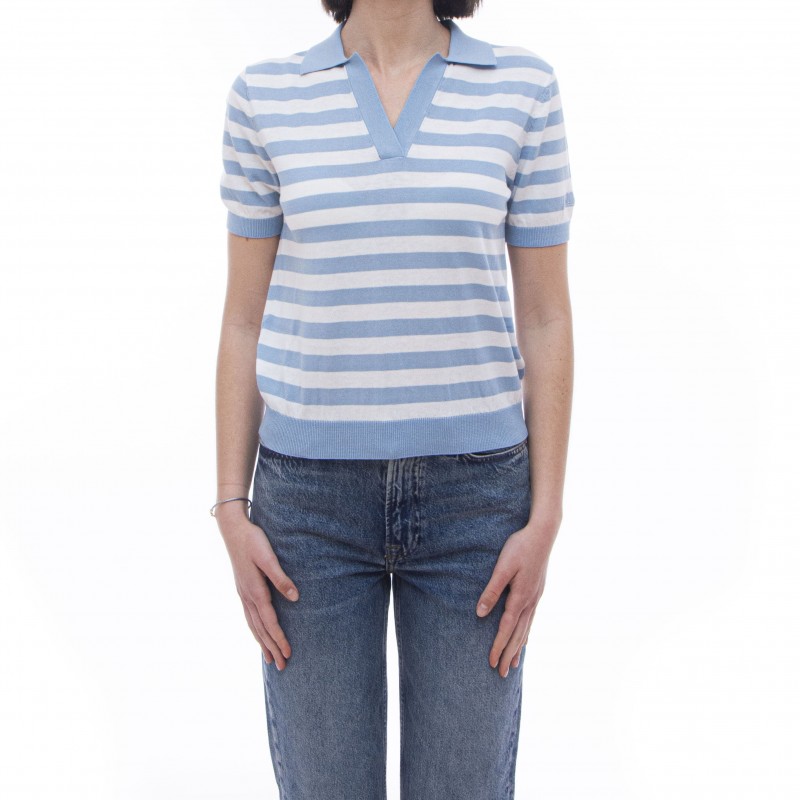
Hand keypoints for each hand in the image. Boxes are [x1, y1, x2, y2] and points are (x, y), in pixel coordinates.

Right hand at [217, 512, 299, 670]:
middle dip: (271, 649)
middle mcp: (247, 597)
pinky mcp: (242, 589)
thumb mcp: (268, 557)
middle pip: (261, 630)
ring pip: (253, 625)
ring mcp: (242, 594)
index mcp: (255, 591)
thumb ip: (281, 578)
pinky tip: (258, 633)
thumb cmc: (253, 540)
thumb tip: (295, 597)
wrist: (232, 529)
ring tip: (270, 659)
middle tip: (282, 667)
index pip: (269, 622)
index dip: (279, 639)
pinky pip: (249, 616)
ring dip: (262, 643)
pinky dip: (255, 630)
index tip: (288, 654)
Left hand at [475, 523, 555, 677]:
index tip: (490, 663)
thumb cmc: (520, 547)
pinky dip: (526, 633)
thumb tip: (480, 614)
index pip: (507, 629)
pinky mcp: (537, 592)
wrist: (543, 533)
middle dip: (509, 655)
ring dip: (518, 648)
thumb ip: (491, 590)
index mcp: (520, 597)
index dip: (498, 647)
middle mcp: (530, 601)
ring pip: (526, 629)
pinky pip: (531, 620)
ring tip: (513, 665)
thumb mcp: (502, 567)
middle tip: (501, 674)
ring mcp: (536, 597)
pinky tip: (525, 637)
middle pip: (518, 635)